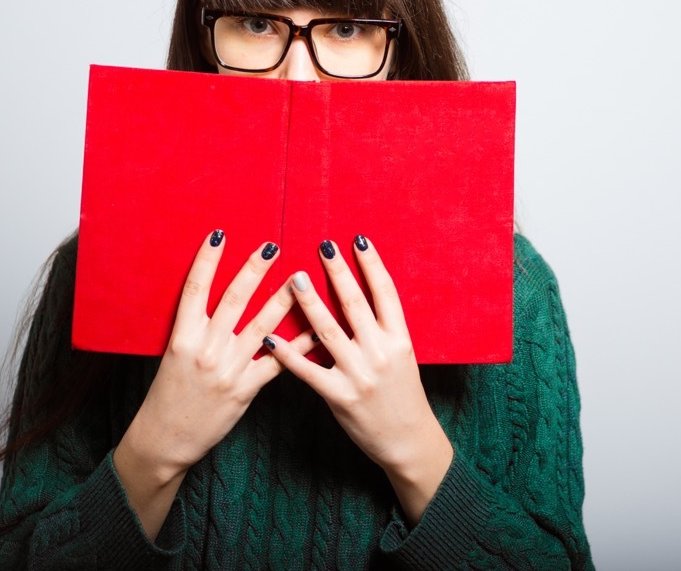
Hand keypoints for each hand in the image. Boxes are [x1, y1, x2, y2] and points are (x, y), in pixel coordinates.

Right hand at [114, 231, 314, 538]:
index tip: (219, 234)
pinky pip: (277, 361)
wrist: (165, 438)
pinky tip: (316, 331)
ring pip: (261, 326)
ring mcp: (227, 368)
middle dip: (253, 270)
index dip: (207, 260)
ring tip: (300, 279)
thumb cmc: (169, 394)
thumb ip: (196, 329)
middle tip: (272, 246)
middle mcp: (205, 348)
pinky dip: (298, 346)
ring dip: (283, 300)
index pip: (195, 289)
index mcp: (182, 336)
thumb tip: (214, 300)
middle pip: (232, 300)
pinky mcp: (245, 389)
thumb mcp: (175, 355)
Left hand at [265, 236, 453, 522]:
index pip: (385, 293)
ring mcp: (359, 374)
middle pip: (355, 304)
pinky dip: (288, 353)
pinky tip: (272, 338)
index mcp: (400, 339)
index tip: (357, 240)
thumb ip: (383, 331)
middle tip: (322, 247)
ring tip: (294, 278)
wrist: (409, 440)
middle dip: (337, 273)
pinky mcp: (339, 396)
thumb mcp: (403, 357)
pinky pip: (308, 370)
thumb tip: (362, 298)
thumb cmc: (404, 396)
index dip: (371, 264)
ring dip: (309, 302)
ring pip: (328, 330)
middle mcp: (381, 352)